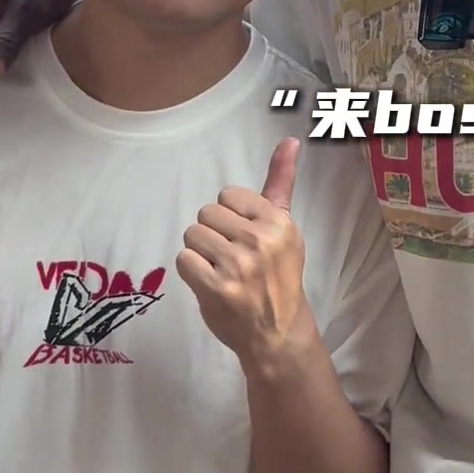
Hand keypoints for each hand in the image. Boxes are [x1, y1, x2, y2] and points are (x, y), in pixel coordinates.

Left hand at [176, 139, 309, 366]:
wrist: (278, 331)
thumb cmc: (278, 275)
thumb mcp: (284, 227)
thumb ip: (280, 182)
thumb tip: (289, 140)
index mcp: (278, 222)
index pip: (228, 195)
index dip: (230, 217)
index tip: (245, 238)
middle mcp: (259, 240)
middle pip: (206, 213)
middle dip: (213, 234)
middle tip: (231, 257)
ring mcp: (237, 265)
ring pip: (192, 235)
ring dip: (200, 253)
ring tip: (220, 270)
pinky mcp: (216, 288)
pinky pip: (184, 260)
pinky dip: (191, 272)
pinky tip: (209, 282)